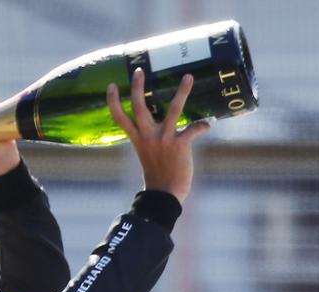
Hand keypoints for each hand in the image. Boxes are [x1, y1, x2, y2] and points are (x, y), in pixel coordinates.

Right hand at [107, 68, 211, 203]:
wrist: (165, 195)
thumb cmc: (157, 176)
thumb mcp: (147, 154)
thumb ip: (149, 139)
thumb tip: (157, 129)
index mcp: (138, 138)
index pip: (119, 117)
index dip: (113, 101)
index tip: (111, 85)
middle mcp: (148, 135)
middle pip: (139, 106)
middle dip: (138, 87)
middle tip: (139, 70)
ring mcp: (164, 139)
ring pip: (173, 109)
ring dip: (182, 92)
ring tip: (188, 76)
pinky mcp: (180, 144)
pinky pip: (194, 129)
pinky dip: (202, 126)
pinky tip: (208, 124)